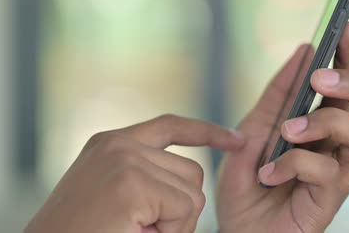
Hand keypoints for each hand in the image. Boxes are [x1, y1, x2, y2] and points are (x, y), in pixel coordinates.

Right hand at [25, 115, 244, 232]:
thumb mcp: (115, 192)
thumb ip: (148, 174)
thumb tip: (196, 176)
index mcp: (111, 143)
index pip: (171, 126)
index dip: (208, 132)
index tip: (237, 141)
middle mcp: (119, 145)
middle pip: (193, 171)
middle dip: (181, 208)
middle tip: (141, 229)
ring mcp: (125, 161)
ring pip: (193, 193)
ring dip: (174, 225)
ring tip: (134, 232)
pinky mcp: (131, 184)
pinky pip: (184, 211)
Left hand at [217, 22, 348, 232]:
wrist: (236, 232)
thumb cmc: (248, 184)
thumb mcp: (254, 128)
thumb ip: (279, 94)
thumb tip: (304, 49)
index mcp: (327, 127)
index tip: (348, 26)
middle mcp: (341, 148)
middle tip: (321, 80)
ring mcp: (340, 174)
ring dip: (326, 122)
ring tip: (289, 130)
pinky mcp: (330, 200)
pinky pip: (327, 170)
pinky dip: (293, 162)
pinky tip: (268, 172)